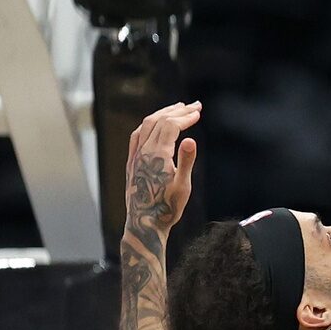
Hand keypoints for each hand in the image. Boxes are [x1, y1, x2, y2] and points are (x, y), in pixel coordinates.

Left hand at [125, 101, 200, 234]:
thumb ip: (186, 161)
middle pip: (159, 120)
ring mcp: (135, 156)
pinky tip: (155, 124)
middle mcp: (143, 152)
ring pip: (147, 125)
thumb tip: (190, 140)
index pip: (171, 125)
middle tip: (195, 105)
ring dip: (163, 113)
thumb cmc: (167, 208)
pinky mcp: (131, 162)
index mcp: (157, 155)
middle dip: (178, 110)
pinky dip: (149, 124)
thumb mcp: (182, 187)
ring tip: (178, 107)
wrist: (144, 224)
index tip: (199, 113)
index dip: (186, 117)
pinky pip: (137, 135)